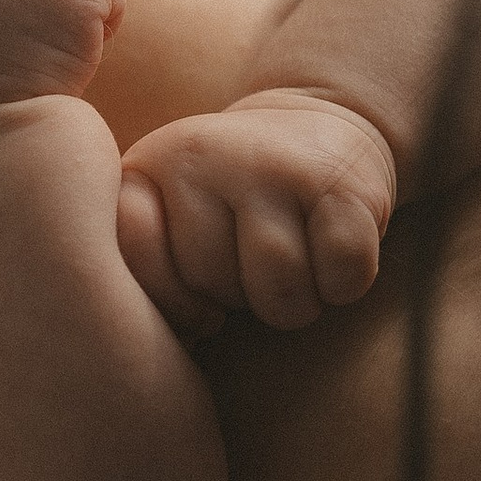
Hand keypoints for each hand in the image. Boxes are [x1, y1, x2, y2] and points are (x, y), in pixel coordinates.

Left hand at [117, 86, 396, 336]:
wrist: (319, 133)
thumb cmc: (233, 209)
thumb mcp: (169, 225)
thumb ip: (138, 272)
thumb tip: (149, 347)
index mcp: (148, 169)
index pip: (137, 258)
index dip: (172, 300)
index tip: (197, 296)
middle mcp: (202, 153)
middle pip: (211, 283)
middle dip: (238, 295)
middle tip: (254, 260)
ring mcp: (273, 163)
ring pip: (279, 291)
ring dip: (295, 302)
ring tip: (294, 264)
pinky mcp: (342, 183)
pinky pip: (341, 278)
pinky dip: (343, 285)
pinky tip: (332, 254)